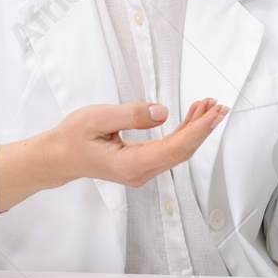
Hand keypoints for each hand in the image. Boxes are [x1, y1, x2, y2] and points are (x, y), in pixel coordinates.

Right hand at [0, 99, 228, 212]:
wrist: (58, 157)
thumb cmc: (72, 138)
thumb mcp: (97, 118)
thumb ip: (131, 115)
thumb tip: (162, 112)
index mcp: (130, 164)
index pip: (174, 148)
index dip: (198, 130)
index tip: (214, 114)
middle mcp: (140, 172)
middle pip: (182, 151)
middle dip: (204, 128)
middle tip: (219, 105)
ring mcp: (143, 170)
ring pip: (178, 150)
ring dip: (196, 128)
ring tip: (209, 105)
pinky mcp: (143, 163)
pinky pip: (170, 149)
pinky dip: (184, 131)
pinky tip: (193, 116)